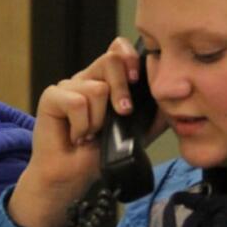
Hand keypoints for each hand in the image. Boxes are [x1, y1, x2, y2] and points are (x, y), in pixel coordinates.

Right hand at [9, 37, 161, 226]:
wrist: (72, 178)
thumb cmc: (100, 154)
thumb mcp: (136, 131)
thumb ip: (154, 112)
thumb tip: (174, 99)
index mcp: (106, 80)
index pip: (118, 49)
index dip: (130, 58)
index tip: (137, 80)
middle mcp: (87, 78)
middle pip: (110, 60)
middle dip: (122, 90)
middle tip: (122, 112)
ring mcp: (68, 86)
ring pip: (96, 88)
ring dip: (98, 120)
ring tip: (91, 134)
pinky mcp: (51, 97)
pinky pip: (76, 102)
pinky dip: (81, 125)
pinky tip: (76, 136)